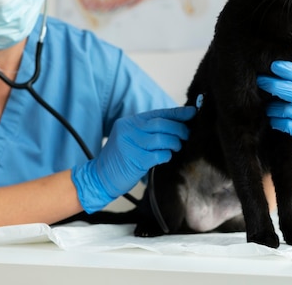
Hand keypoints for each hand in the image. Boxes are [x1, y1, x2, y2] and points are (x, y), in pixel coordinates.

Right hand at [71, 106, 195, 212]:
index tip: (192, 113)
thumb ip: (148, 131)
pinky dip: (166, 155)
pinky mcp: (134, 160)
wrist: (99, 177)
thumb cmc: (120, 159)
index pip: (157, 113)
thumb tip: (177, 125)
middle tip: (187, 135)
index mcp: (129, 122)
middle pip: (161, 124)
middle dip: (179, 128)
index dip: (177, 113)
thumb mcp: (131, 139)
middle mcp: (128, 130)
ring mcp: (130, 144)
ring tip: (176, 147)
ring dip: (174, 143)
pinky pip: (158, 155)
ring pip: (162, 138)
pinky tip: (165, 157)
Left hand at [257, 61, 291, 169]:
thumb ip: (284, 77)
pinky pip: (288, 126)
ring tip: (269, 109)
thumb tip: (266, 64)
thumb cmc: (289, 103)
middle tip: (260, 81)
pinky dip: (277, 122)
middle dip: (275, 86)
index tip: (273, 65)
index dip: (290, 70)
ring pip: (289, 110)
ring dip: (274, 109)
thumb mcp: (290, 87)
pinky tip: (274, 121)